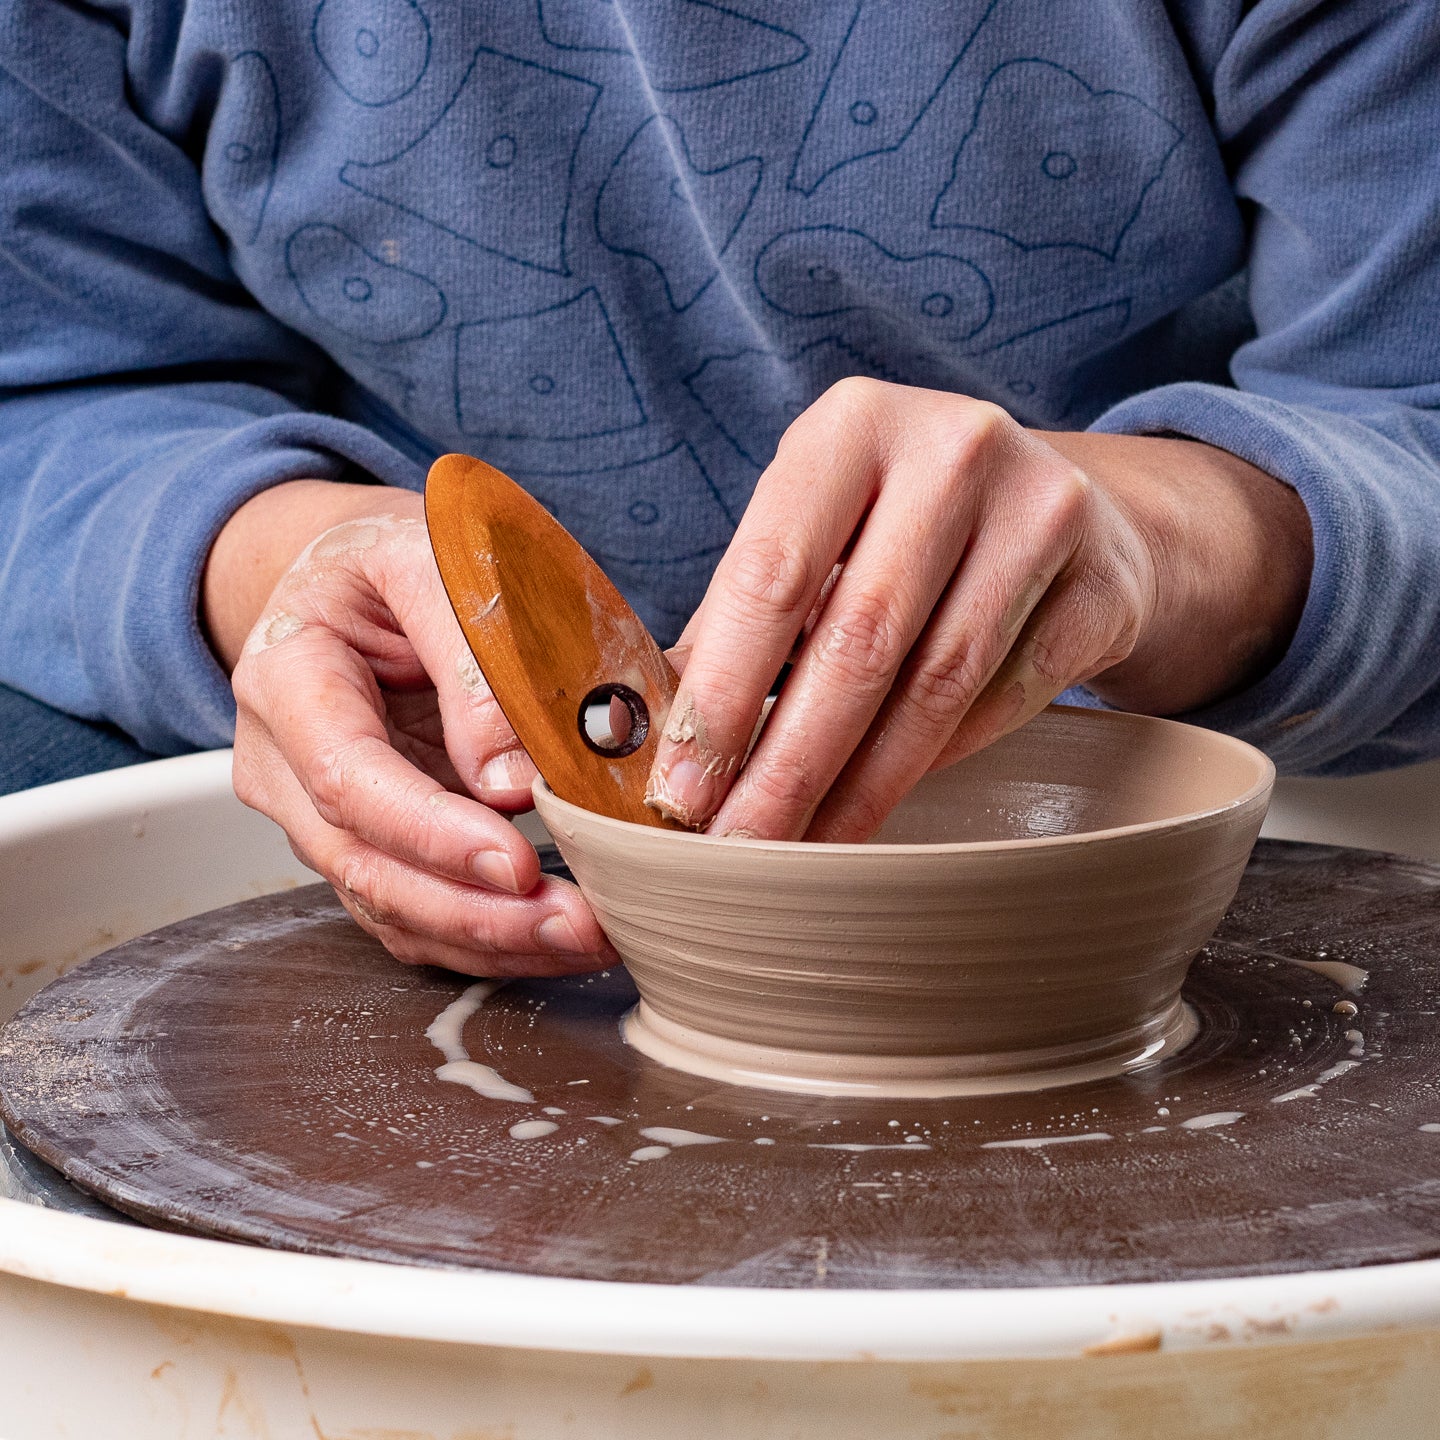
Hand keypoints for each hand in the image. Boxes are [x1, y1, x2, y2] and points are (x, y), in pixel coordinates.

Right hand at [216, 482, 614, 974]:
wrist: (354, 578)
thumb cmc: (394, 560)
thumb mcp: (433, 563)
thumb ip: (470, 658)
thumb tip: (509, 782)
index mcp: (287, 678)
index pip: (349, 779)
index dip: (433, 833)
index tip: (517, 863)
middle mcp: (284, 763)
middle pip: (366, 866)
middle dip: (474, 911)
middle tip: (574, 925)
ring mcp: (317, 814)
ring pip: (390, 905)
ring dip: (488, 938)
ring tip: (584, 939)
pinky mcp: (363, 844)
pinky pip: (413, 912)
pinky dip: (483, 937)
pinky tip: (552, 939)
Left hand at [646, 378, 1310, 841]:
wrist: (1074, 510)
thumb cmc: (906, 528)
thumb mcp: (819, 536)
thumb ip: (740, 620)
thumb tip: (646, 735)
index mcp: (851, 425)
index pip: (769, 576)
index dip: (720, 697)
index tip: (679, 794)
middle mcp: (951, 449)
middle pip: (856, 640)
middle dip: (786, 766)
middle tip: (736, 851)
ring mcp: (1043, 510)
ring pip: (935, 683)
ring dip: (858, 785)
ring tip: (801, 851)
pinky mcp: (1103, 583)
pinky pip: (1003, 701)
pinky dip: (933, 763)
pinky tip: (878, 806)